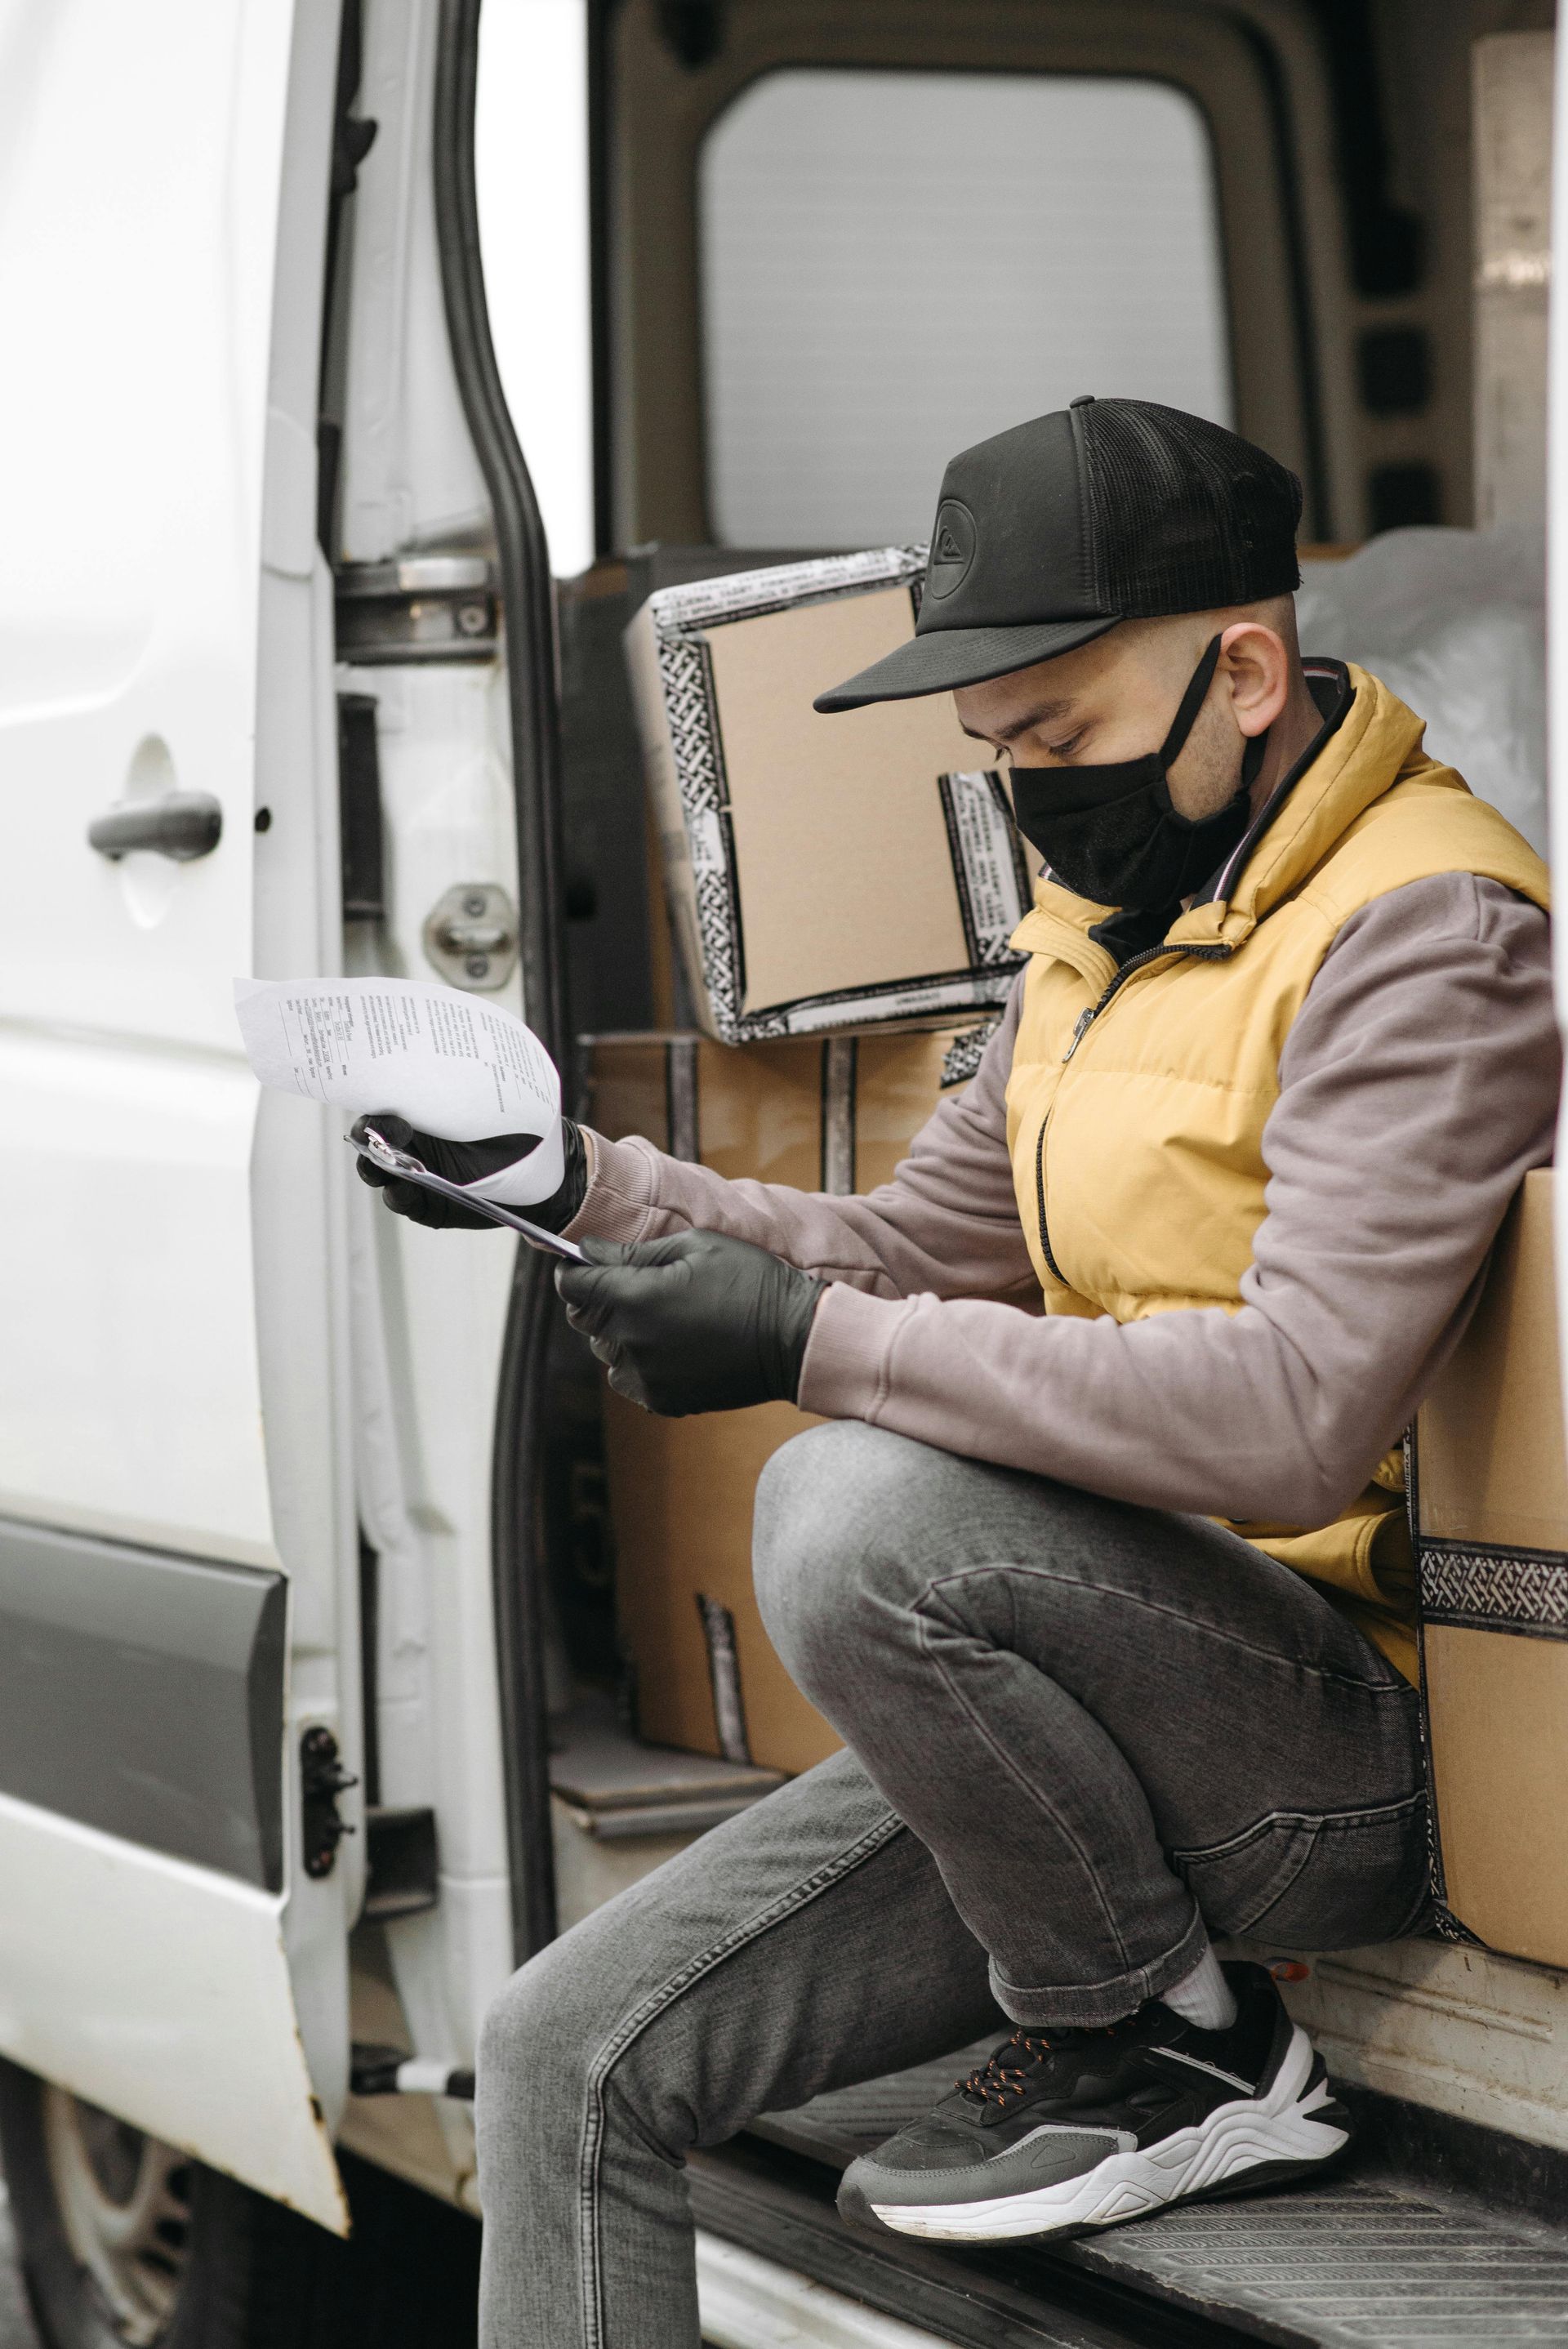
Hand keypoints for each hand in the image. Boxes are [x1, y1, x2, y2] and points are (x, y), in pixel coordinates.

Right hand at [352, 1112, 585, 1230]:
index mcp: (422, 1111)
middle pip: (371, 1139)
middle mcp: (413, 1141)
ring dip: (377, 1168)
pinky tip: (404, 1190)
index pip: (383, 1105)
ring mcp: (416, 1173)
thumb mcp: (491, 1101)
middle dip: (369, 1138)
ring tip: (388, 1167)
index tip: (387, 1109)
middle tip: (384, 1136)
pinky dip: (399, 1195)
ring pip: (379, 1172)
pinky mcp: (426, 1204)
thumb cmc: (519, 1126)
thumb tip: (433, 1065)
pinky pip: (401, 1201)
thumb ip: (460, 1091)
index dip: (376, 1105)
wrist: (544, 1172)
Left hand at [556, 1230, 823, 1414]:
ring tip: (662, 1315)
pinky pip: (629, 1378)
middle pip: (584, 1319)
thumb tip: (588, 1252)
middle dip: (597, 1297)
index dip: (572, 1269)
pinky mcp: (663, 1401)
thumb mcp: (695, 1247)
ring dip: (619, 1331)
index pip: (573, 1286)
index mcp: (635, 1298)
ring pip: (605, 1351)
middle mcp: (631, 1342)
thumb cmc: (750, 1281)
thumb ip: (633, 1252)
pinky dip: (639, 1361)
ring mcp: (646, 1377)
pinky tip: (672, 1345)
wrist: (794, 1339)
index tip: (582, 1262)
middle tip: (633, 1283)